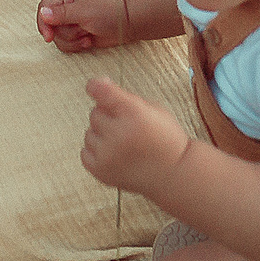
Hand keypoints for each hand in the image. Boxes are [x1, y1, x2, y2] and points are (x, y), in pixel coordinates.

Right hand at [37, 0, 126, 52]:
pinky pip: (68, 44)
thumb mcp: (84, 10)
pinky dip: (76, 45)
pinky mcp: (79, 34)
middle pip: (51, 25)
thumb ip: (61, 13)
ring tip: (87, 35)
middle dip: (64, 33)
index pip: (45, 6)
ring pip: (58, 36)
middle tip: (80, 30)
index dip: (43, 21)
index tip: (49, 36)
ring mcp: (74, 21)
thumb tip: (43, 13)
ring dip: (72, 40)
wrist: (130, 23)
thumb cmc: (110, 11)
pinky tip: (89, 41)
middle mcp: (69, 7)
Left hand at [80, 77, 191, 197]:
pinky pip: (84, 151)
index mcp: (135, 114)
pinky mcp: (100, 170)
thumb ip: (127, 99)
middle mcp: (119, 133)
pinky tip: (115, 154)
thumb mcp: (155, 110)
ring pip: (89, 132)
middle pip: (95, 113)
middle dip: (108, 116)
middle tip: (127, 127)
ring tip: (123, 143)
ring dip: (102, 135)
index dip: (96, 86)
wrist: (174, 175)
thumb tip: (97, 87)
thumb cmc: (165, 139)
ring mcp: (108, 154)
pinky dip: (97, 151)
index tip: (93, 86)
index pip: (104, 93)